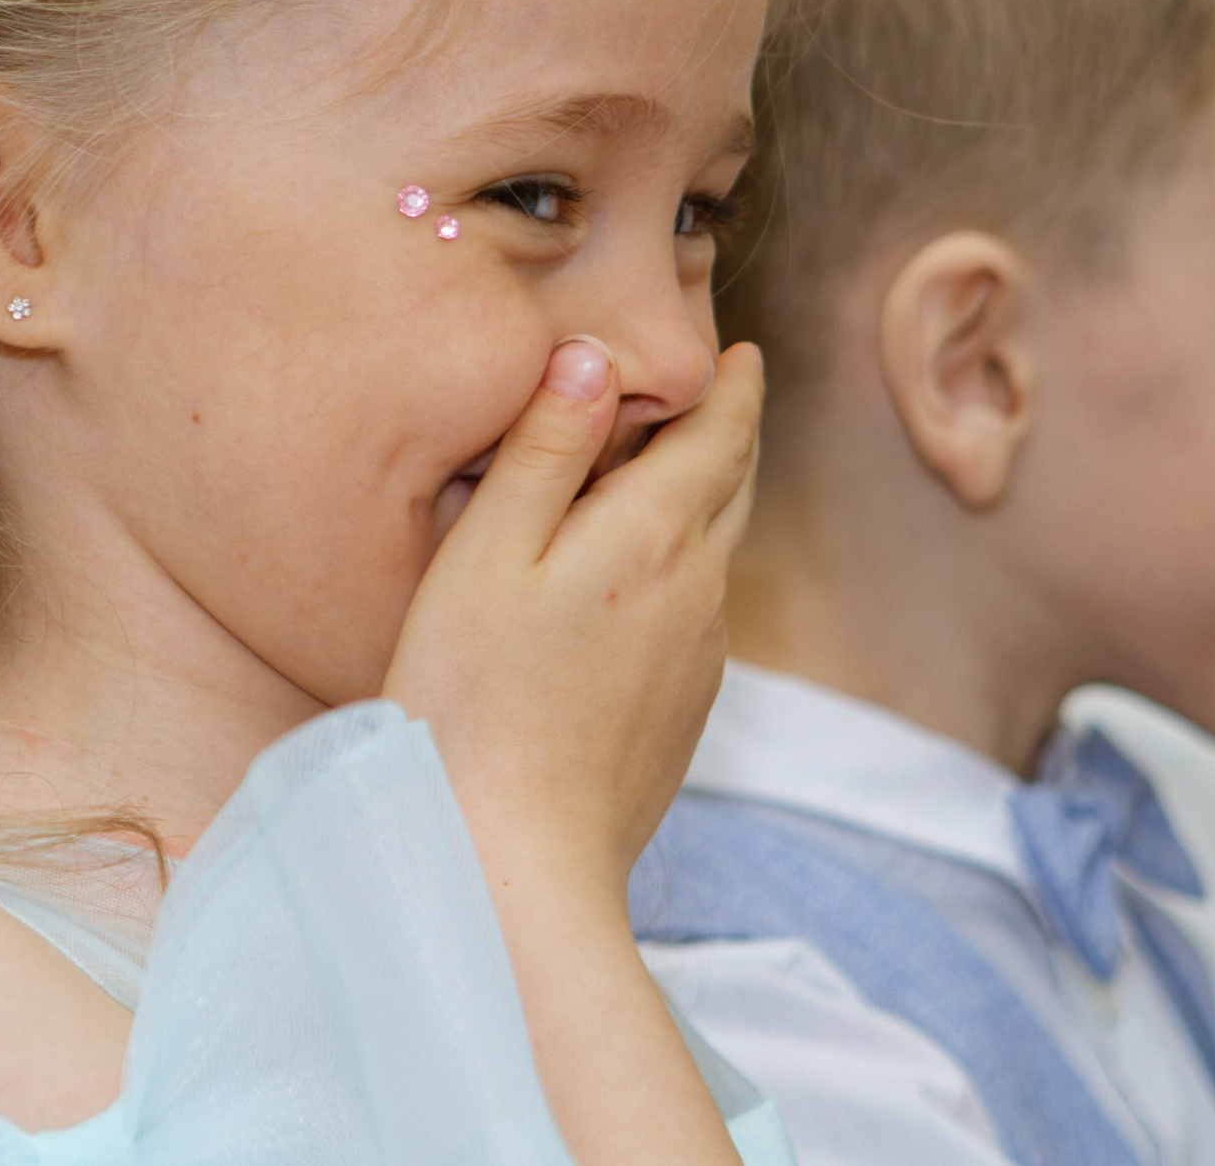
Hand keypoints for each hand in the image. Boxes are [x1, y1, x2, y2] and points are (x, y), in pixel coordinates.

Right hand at [380, 336, 762, 1165]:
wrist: (515, 862)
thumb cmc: (473, 699)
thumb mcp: (486, 553)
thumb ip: (544, 450)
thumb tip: (594, 361)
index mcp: (655, 535)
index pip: (719, 436)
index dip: (732, 387)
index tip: (741, 351)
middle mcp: (699, 592)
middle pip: (733, 490)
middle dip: (729, 434)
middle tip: (720, 391)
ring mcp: (697, 661)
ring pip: (715, 557)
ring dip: (704, 505)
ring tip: (670, 475)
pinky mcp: (680, 716)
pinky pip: (694, 618)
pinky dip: (679, 574)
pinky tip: (632, 588)